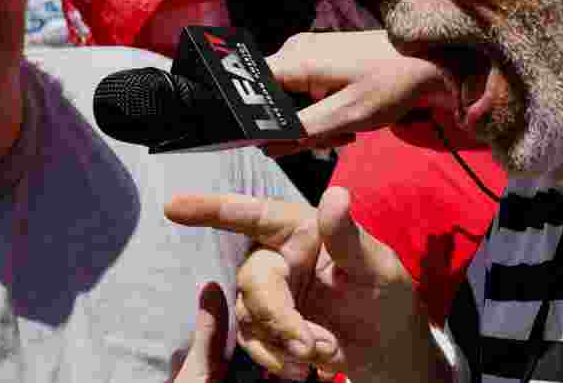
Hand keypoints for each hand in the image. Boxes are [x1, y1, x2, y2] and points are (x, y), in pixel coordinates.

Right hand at [167, 188, 447, 382]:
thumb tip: (337, 196)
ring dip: (281, 341)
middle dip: (277, 314)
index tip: (173, 207)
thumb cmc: (388, 296)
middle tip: (308, 345)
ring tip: (319, 355)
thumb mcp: (377, 266)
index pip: (251, 214)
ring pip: (248, 314)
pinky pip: (252, 340)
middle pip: (251, 279)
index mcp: (300, 229)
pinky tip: (306, 366)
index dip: (210, 209)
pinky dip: (277, 357)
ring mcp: (271, 291)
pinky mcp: (268, 324)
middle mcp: (278, 255)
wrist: (388, 351)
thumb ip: (348, 236)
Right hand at [264, 31, 450, 156]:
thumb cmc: (394, 83)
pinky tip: (347, 123)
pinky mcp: (322, 62)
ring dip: (312, 124)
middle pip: (270, 99)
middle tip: (328, 140)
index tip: (272, 141)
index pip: (250, 88)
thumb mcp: (349, 115)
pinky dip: (321, 113)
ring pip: (290, 101)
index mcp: (297, 59)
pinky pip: (305, 95)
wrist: (432, 62)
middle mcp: (296, 51)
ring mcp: (309, 55)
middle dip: (294, 128)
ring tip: (345, 132)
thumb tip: (266, 143)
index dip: (252, 117)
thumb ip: (303, 130)